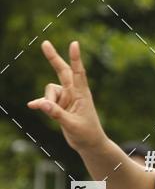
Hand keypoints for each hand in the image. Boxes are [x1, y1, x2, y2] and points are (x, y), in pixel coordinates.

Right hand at [27, 40, 106, 154]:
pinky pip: (46, 101)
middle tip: (45, 43)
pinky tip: (31, 106)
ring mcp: (66, 98)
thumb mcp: (72, 125)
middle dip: (53, 58)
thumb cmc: (87, 134)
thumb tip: (41, 104)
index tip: (74, 43)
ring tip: (55, 115)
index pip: (78, 73)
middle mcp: (74, 93)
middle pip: (62, 71)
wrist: (89, 144)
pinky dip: (41, 104)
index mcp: (82, 94)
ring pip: (50, 91)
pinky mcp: (60, 105)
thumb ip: (57, 114)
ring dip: (48, 101)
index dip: (75, 58)